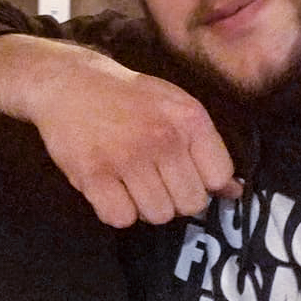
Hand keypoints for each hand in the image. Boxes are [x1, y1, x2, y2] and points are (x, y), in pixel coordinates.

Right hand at [0, 34, 241, 227]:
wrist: (67, 81)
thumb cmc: (124, 95)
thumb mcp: (173, 106)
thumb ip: (204, 147)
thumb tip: (233, 193)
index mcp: (189, 119)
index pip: (219, 177)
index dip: (202, 182)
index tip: (181, 173)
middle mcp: (163, 139)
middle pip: (190, 204)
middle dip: (173, 198)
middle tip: (151, 180)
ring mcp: (127, 158)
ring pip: (157, 215)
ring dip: (143, 206)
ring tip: (129, 182)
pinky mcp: (93, 174)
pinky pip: (120, 218)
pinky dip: (115, 210)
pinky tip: (108, 189)